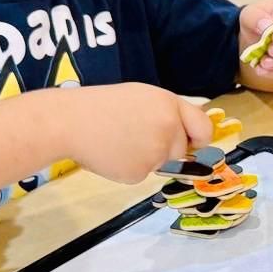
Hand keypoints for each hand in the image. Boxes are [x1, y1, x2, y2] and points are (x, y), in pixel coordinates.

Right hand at [61, 83, 214, 183]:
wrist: (68, 122)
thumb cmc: (102, 106)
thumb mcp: (142, 97)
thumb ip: (168, 113)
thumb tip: (188, 135)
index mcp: (170, 105)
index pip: (204, 128)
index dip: (200, 138)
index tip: (194, 143)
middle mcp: (169, 129)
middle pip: (182, 150)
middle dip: (165, 147)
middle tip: (135, 135)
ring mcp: (156, 152)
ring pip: (161, 163)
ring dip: (147, 158)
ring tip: (119, 141)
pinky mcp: (140, 173)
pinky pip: (142, 174)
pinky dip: (129, 168)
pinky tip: (112, 153)